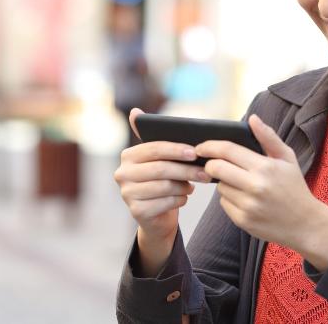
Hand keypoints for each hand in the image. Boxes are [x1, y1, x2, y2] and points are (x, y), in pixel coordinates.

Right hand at [113, 109, 212, 274]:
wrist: (156, 216)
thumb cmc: (161, 181)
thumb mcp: (159, 160)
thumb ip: (152, 138)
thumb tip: (135, 111)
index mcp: (127, 156)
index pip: (154, 148)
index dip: (176, 150)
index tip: (196, 152)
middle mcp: (122, 174)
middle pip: (161, 168)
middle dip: (186, 169)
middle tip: (206, 172)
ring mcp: (127, 194)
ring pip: (165, 186)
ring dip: (185, 186)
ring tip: (193, 185)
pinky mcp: (136, 211)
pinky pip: (166, 203)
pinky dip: (180, 200)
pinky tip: (183, 198)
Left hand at [197, 114, 327, 269]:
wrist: (305, 224)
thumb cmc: (295, 187)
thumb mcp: (287, 158)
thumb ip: (268, 137)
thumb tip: (252, 118)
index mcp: (265, 167)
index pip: (227, 151)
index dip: (209, 146)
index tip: (201, 147)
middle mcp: (255, 186)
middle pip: (215, 168)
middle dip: (211, 164)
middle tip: (214, 164)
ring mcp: (248, 205)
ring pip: (219, 187)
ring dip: (224, 182)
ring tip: (243, 184)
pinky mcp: (243, 220)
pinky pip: (224, 203)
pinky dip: (230, 199)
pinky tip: (246, 200)